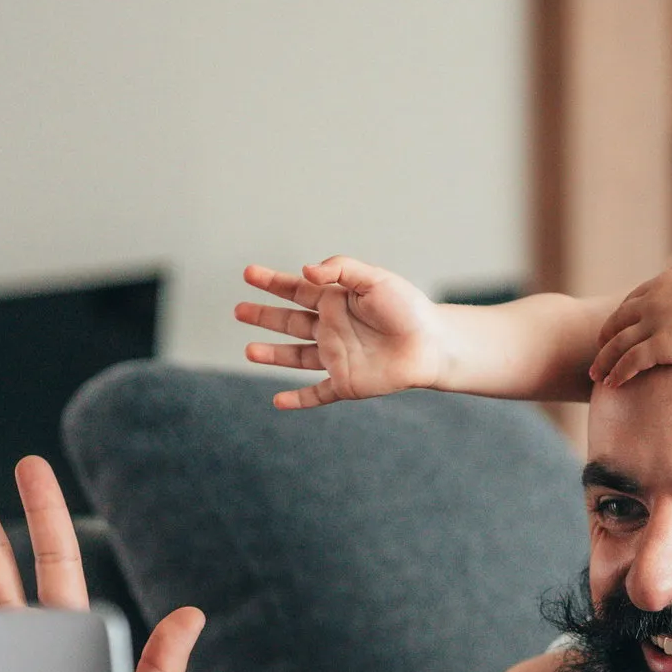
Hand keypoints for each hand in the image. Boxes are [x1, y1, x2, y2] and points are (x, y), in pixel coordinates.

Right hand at [236, 257, 451, 409]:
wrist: (433, 344)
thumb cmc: (408, 308)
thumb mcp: (374, 278)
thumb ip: (340, 269)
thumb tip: (305, 270)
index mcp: (336, 301)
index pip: (297, 290)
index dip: (272, 282)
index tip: (248, 273)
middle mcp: (332, 329)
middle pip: (289, 322)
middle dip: (264, 316)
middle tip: (238, 310)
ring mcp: (337, 357)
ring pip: (296, 357)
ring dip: (272, 355)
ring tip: (249, 351)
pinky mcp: (346, 383)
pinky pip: (317, 393)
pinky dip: (298, 400)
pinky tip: (278, 402)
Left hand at [590, 248, 671, 386]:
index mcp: (666, 282)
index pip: (633, 300)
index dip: (621, 316)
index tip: (614, 329)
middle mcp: (654, 301)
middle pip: (618, 322)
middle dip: (605, 339)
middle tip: (598, 352)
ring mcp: (656, 323)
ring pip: (619, 344)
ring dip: (604, 361)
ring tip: (597, 376)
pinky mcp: (663, 345)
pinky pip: (631, 362)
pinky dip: (618, 373)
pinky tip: (613, 384)